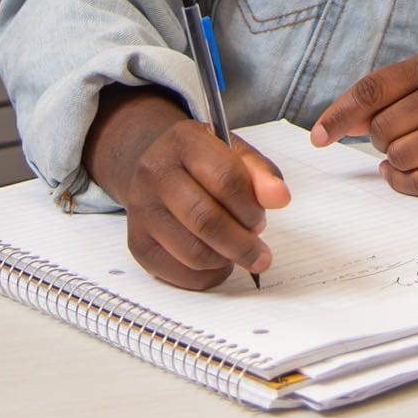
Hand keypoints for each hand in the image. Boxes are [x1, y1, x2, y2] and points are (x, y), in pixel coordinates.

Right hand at [83, 86, 289, 289]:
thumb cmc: (202, 162)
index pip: (225, 178)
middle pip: (205, 220)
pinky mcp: (138, 244)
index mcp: (183, 142)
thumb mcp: (234, 153)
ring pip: (193, 252)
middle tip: (260, 253)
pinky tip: (218, 261)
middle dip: (242, 244)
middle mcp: (155, 173)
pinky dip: (207, 276)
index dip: (251, 206)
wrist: (155, 169)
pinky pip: (179, 274)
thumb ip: (261, 173)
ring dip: (226, 260)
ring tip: (237, 251)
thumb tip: (279, 198)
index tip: (262, 219)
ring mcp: (142, 211)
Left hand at [310, 45, 417, 195]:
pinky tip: (400, 173)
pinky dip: (402, 182)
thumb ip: (389, 91)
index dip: (338, 114)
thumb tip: (342, 124)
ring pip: (399, 157)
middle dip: (379, 136)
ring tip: (406, 148)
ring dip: (392, 158)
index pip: (372, 90)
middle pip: (382, 129)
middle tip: (396, 131)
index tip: (318, 136)